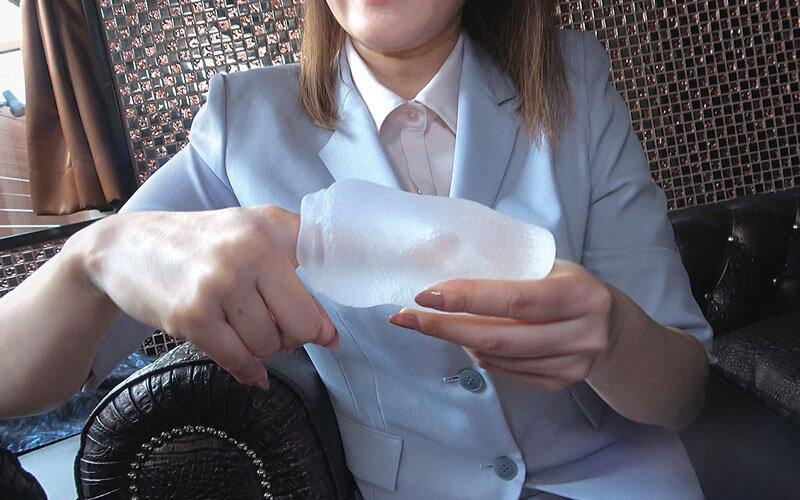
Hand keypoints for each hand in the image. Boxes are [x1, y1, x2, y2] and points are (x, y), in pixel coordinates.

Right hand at [82, 205, 338, 388]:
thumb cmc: (202, 244)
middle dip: (295, 337)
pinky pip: (238, 359)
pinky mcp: (192, 315)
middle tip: (280, 330)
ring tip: (246, 330)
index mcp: (271, 226)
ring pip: (269, 345)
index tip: (330, 333)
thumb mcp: (251, 231)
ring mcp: (219, 284)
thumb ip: (296, 266)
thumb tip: (328, 333)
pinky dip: (248, 370)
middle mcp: (249, 250)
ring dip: (264, 349)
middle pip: (301, 323)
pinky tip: (250, 369)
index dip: (335, 297)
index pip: (324, 265)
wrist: (126, 246)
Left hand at [388, 259, 617, 390]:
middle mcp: (581, 333)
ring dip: (456, 340)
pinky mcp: (560, 384)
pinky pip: (505, 371)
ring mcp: (572, 365)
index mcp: (579, 294)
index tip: (425, 294)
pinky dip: (478, 354)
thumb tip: (440, 252)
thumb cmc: (571, 287)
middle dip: (444, 327)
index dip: (467, 298)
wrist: (614, 331)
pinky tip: (464, 338)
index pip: (515, 298)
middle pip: (499, 336)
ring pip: (497, 357)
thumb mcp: (550, 266)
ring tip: (431, 323)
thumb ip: (506, 263)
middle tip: (406, 317)